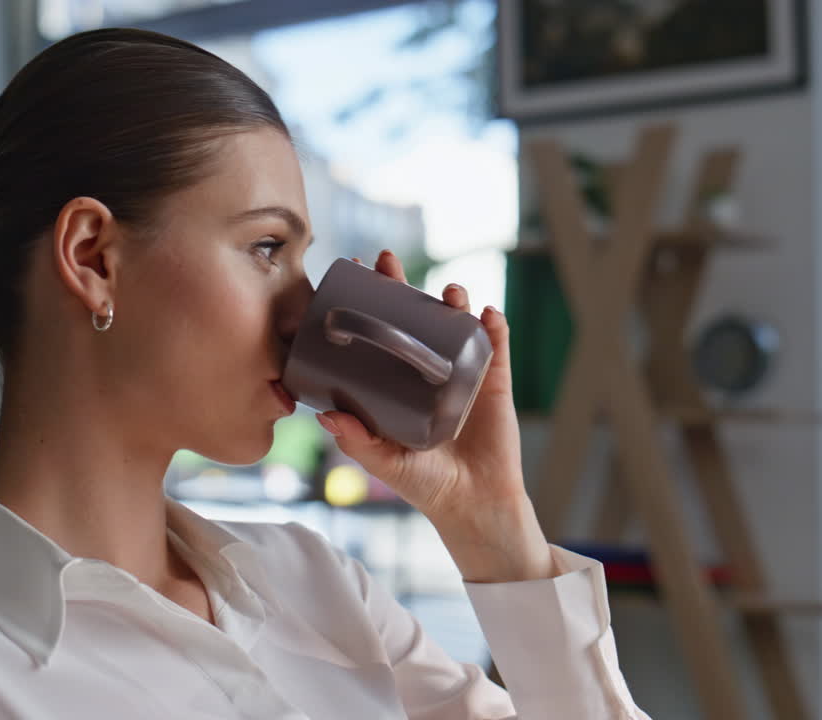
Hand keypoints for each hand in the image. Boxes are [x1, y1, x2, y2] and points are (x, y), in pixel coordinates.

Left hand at [317, 251, 554, 581]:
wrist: (472, 504)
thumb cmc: (424, 484)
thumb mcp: (384, 461)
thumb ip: (357, 440)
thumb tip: (325, 414)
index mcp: (398, 383)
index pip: (379, 334)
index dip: (367, 304)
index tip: (351, 275)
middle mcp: (428, 371)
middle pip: (414, 318)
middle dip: (402, 286)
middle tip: (387, 261)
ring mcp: (462, 373)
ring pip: (456, 326)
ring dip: (453, 303)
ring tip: (449, 292)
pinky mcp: (493, 383)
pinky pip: (495, 348)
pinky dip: (494, 327)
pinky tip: (486, 314)